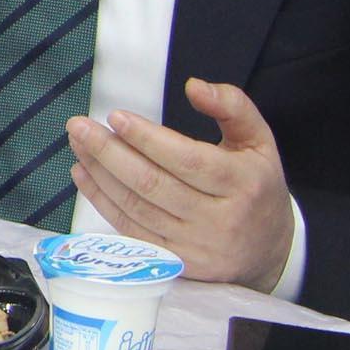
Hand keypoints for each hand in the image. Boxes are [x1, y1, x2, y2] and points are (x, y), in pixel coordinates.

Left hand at [67, 77, 295, 292]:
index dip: (148, 139)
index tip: (116, 117)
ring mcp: (195, 245)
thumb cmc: (257, 186)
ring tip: (79, 144)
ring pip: (136, 207)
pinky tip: (84, 175)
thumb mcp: (259, 141)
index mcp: (242, 183)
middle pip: (153, 184)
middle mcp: (218, 219)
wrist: (270, 250)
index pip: (187, 160)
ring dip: (100, 174)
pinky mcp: (175, 262)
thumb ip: (232, 106)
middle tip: (79, 126)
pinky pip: (130, 230)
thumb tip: (194, 86)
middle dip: (109, 152)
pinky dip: (102, 201)